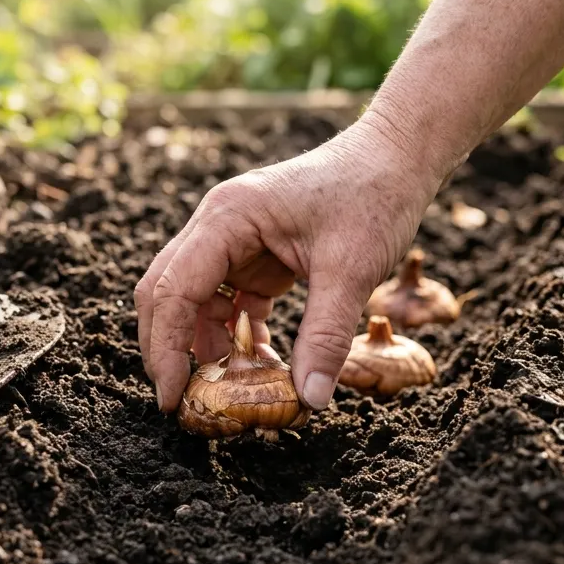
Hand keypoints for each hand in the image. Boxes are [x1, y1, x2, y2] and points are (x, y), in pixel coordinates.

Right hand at [134, 112, 448, 412]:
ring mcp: (234, 241)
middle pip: (167, 294)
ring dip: (206, 347)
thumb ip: (325, 336)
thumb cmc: (373, 196)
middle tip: (185, 404)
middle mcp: (218, 226)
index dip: (166, 348)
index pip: (174, 289)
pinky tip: (260, 364)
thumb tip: (308, 399)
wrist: (396, 159)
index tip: (174, 398)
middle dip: (170, 349)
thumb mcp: (352, 269)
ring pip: (195, 302)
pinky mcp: (255, 255)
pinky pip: (228, 302)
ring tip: (230, 392)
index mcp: (228, 218)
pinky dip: (236, 336)